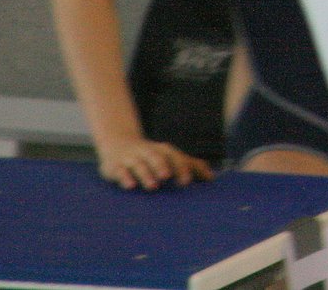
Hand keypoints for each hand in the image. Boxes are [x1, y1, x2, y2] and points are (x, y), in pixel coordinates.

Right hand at [97, 136, 213, 190]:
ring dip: (146, 174)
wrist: (118, 142)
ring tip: (154, 186)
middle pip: (156, 157)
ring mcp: (130, 158)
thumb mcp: (170, 157)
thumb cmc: (152, 155)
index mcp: (162, 150)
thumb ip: (190, 165)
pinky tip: (130, 186)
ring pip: (138, 165)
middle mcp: (147, 152)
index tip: (187, 182)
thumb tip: (211, 177)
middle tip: (168, 177)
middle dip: (162, 166)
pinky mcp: (115, 166)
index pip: (174, 157)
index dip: (181, 168)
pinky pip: (120, 171)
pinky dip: (125, 177)